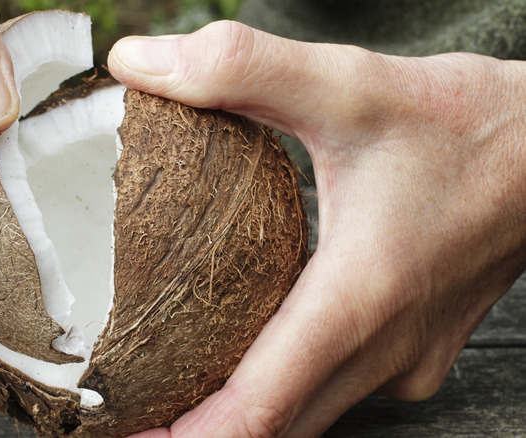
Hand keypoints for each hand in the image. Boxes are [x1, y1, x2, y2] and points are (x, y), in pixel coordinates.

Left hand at [109, 21, 525, 436]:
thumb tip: (137, 63)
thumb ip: (238, 69)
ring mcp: (401, 363)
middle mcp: (383, 352)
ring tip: (163, 382)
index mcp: (359, 299)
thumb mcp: (348, 83)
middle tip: (121, 405)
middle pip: (268, 428)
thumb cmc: (467, 123)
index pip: (256, 411)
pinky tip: (236, 349)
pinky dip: (275, 386)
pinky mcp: (409, 356)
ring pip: (299, 417)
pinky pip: (327, 392)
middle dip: (190, 430)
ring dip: (230, 413)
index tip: (123, 434)